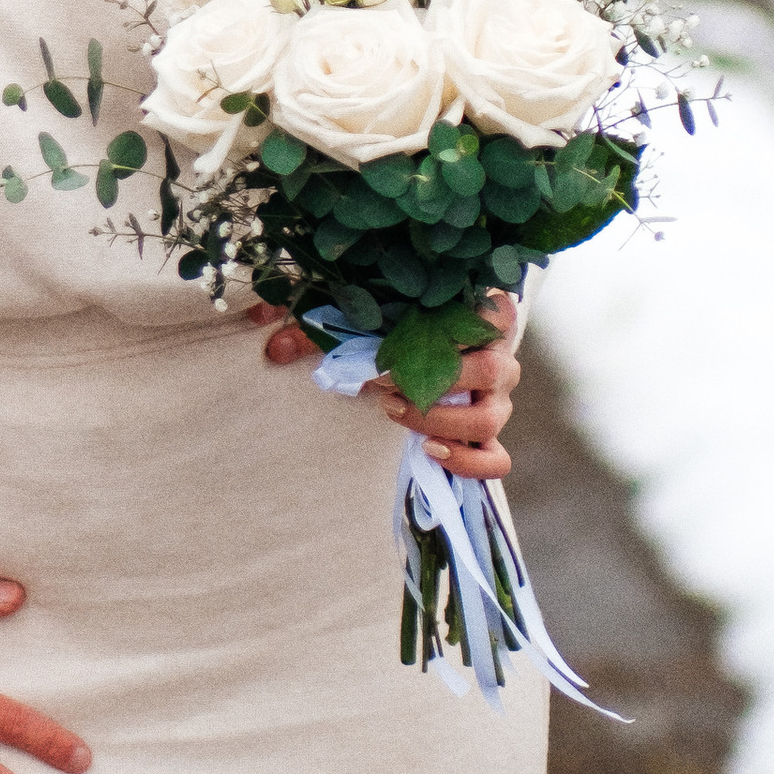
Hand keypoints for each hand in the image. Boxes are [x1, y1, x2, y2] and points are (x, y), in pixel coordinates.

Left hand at [251, 286, 520, 481]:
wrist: (422, 359)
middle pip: (492, 368)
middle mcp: (501, 357)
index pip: (497, 313)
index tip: (409, 330)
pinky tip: (429, 450)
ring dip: (439, 419)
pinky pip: (495, 460)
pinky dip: (466, 460)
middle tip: (385, 378)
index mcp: (482, 316)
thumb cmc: (397, 331)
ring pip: (489, 417)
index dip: (456, 325)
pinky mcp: (490, 438)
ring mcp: (499, 401)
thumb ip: (320, 328)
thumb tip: (273, 346)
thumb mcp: (363, 320)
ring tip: (393, 411)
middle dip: (434, 377)